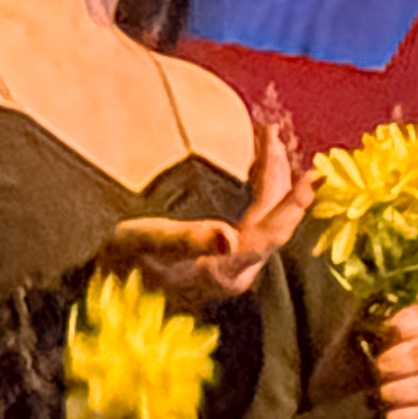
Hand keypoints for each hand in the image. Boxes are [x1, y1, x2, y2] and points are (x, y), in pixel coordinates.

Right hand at [101, 118, 313, 305]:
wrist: (104, 286)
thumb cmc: (121, 263)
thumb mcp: (146, 244)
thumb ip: (186, 239)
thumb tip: (229, 236)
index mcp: (224, 269)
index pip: (271, 234)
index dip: (294, 205)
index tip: (313, 176)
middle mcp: (235, 270)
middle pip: (272, 221)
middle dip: (278, 174)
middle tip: (270, 132)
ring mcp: (230, 264)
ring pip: (264, 217)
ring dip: (269, 177)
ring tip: (266, 140)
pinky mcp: (221, 257)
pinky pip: (253, 220)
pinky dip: (258, 189)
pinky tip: (255, 171)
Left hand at [323, 296, 417, 418]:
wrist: (319, 406)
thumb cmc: (332, 363)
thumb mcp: (343, 331)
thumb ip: (364, 307)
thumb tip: (358, 270)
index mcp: (406, 330)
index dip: (417, 321)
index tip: (389, 330)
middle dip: (401, 360)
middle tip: (375, 367)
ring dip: (403, 389)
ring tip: (377, 395)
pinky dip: (409, 418)